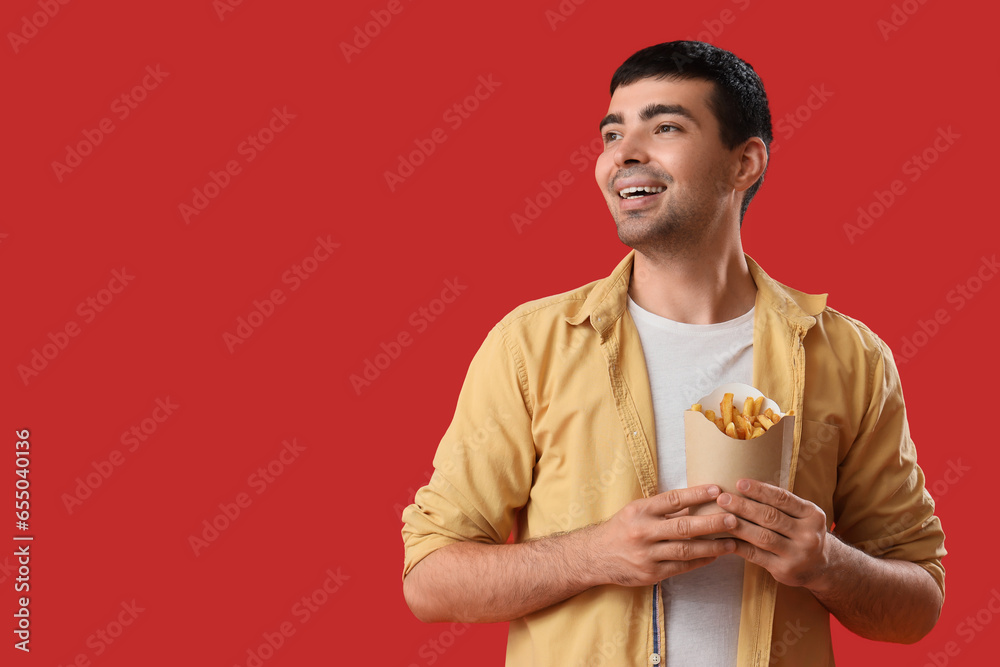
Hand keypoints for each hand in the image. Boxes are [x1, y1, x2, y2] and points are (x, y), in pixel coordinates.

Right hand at [591, 485, 737, 587]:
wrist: (595, 556)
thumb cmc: (621, 529)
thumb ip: (663, 509)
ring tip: (731, 542)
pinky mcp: (650, 573)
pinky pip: (680, 567)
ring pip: (685, 550)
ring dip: (711, 546)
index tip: (717, 489)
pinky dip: (699, 561)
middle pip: (683, 527)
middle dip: (711, 523)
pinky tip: (714, 556)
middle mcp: (643, 531)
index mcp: (640, 511)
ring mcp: (647, 554)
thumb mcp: (636, 511)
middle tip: (734, 519)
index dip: (696, 494)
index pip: (672, 500)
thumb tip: (696, 501)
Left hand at [718, 479, 829, 587]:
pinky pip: (756, 555)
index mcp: (813, 515)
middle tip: (723, 498)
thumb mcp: (802, 515)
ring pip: (762, 537)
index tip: (739, 483)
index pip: (783, 499)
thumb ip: (781, 503)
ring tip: (720, 517)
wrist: (821, 566)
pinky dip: (738, 545)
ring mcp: (797, 554)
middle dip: (744, 507)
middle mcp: (808, 535)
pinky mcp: (784, 570)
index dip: (760, 490)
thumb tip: (743, 485)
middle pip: (771, 517)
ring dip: (739, 525)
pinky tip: (724, 538)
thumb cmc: (802, 532)